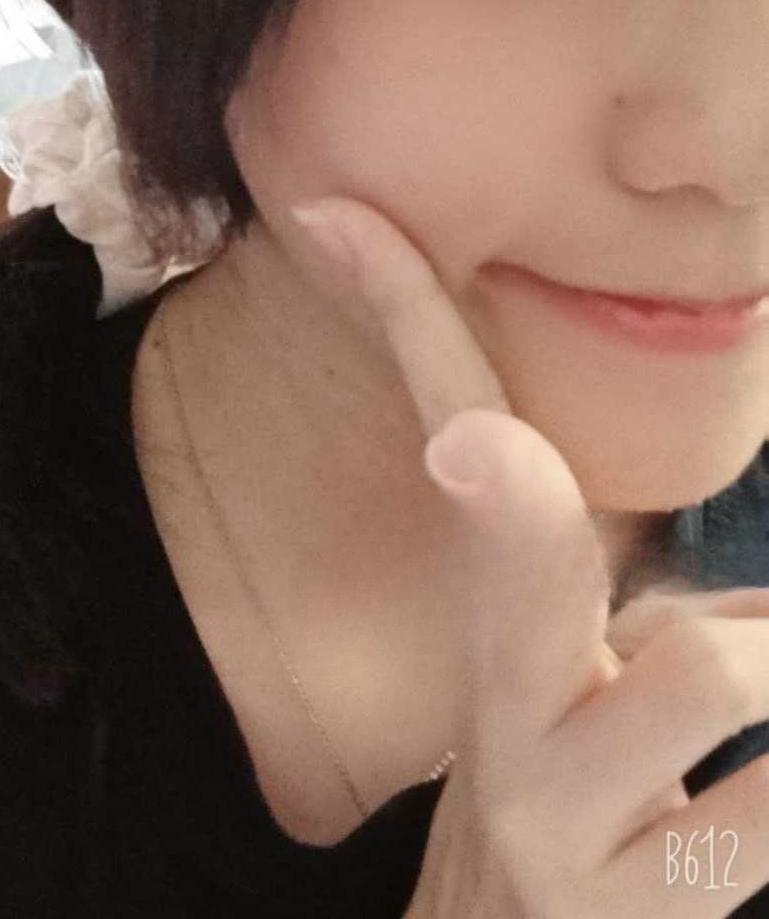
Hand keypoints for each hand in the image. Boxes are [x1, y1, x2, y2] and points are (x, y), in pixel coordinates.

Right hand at [292, 196, 768, 917]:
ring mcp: (559, 824)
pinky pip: (764, 809)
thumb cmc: (575, 797)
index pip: (449, 447)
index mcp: (498, 632)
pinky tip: (758, 811)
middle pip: (513, 551)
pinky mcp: (628, 913)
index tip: (342, 219)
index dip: (401, 324)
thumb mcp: (572, 679)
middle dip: (512, 490)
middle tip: (475, 454)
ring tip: (755, 698)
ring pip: (704, 662)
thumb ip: (626, 590)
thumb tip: (638, 518)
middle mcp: (505, 717)